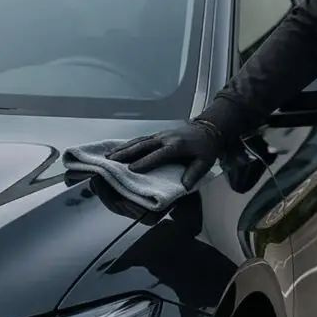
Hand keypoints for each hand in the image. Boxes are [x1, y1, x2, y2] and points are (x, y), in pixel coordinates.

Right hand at [106, 119, 222, 189]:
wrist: (208, 129)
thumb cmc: (205, 148)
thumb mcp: (205, 162)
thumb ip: (195, 173)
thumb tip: (184, 187)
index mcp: (177, 146)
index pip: (159, 155)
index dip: (145, 162)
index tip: (132, 169)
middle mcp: (165, 138)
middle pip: (143, 145)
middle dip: (126, 153)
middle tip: (111, 161)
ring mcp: (159, 135)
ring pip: (138, 141)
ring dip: (123, 148)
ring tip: (108, 156)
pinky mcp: (157, 135)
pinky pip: (140, 139)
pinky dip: (127, 144)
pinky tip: (117, 149)